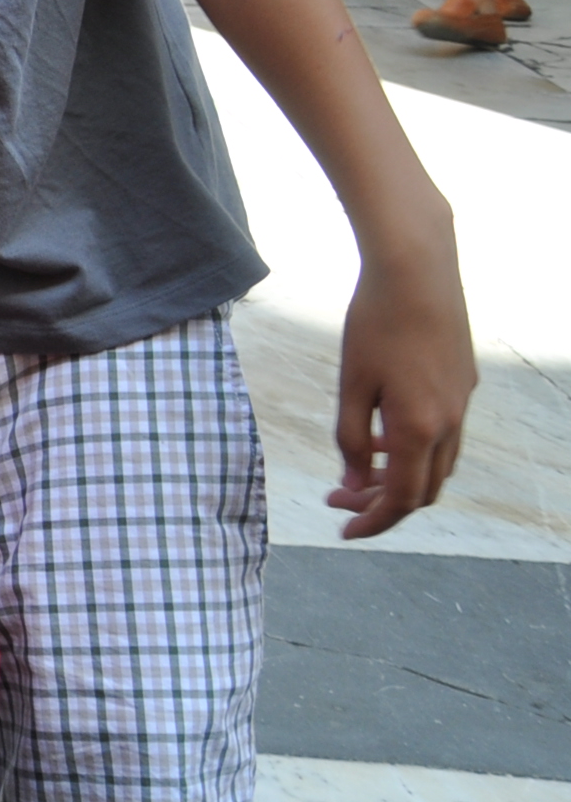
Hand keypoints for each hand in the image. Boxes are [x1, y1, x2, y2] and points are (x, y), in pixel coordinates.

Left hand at [329, 226, 474, 537]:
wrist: (417, 270)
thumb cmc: (374, 323)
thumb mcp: (351, 383)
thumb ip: (352, 438)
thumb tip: (354, 485)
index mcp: (420, 429)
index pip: (401, 499)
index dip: (373, 522)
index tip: (343, 531)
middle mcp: (450, 423)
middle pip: (423, 489)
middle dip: (382, 503)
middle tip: (337, 500)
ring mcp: (462, 403)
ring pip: (437, 464)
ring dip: (401, 477)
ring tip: (358, 470)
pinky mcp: (463, 383)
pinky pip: (444, 435)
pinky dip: (414, 449)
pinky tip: (383, 432)